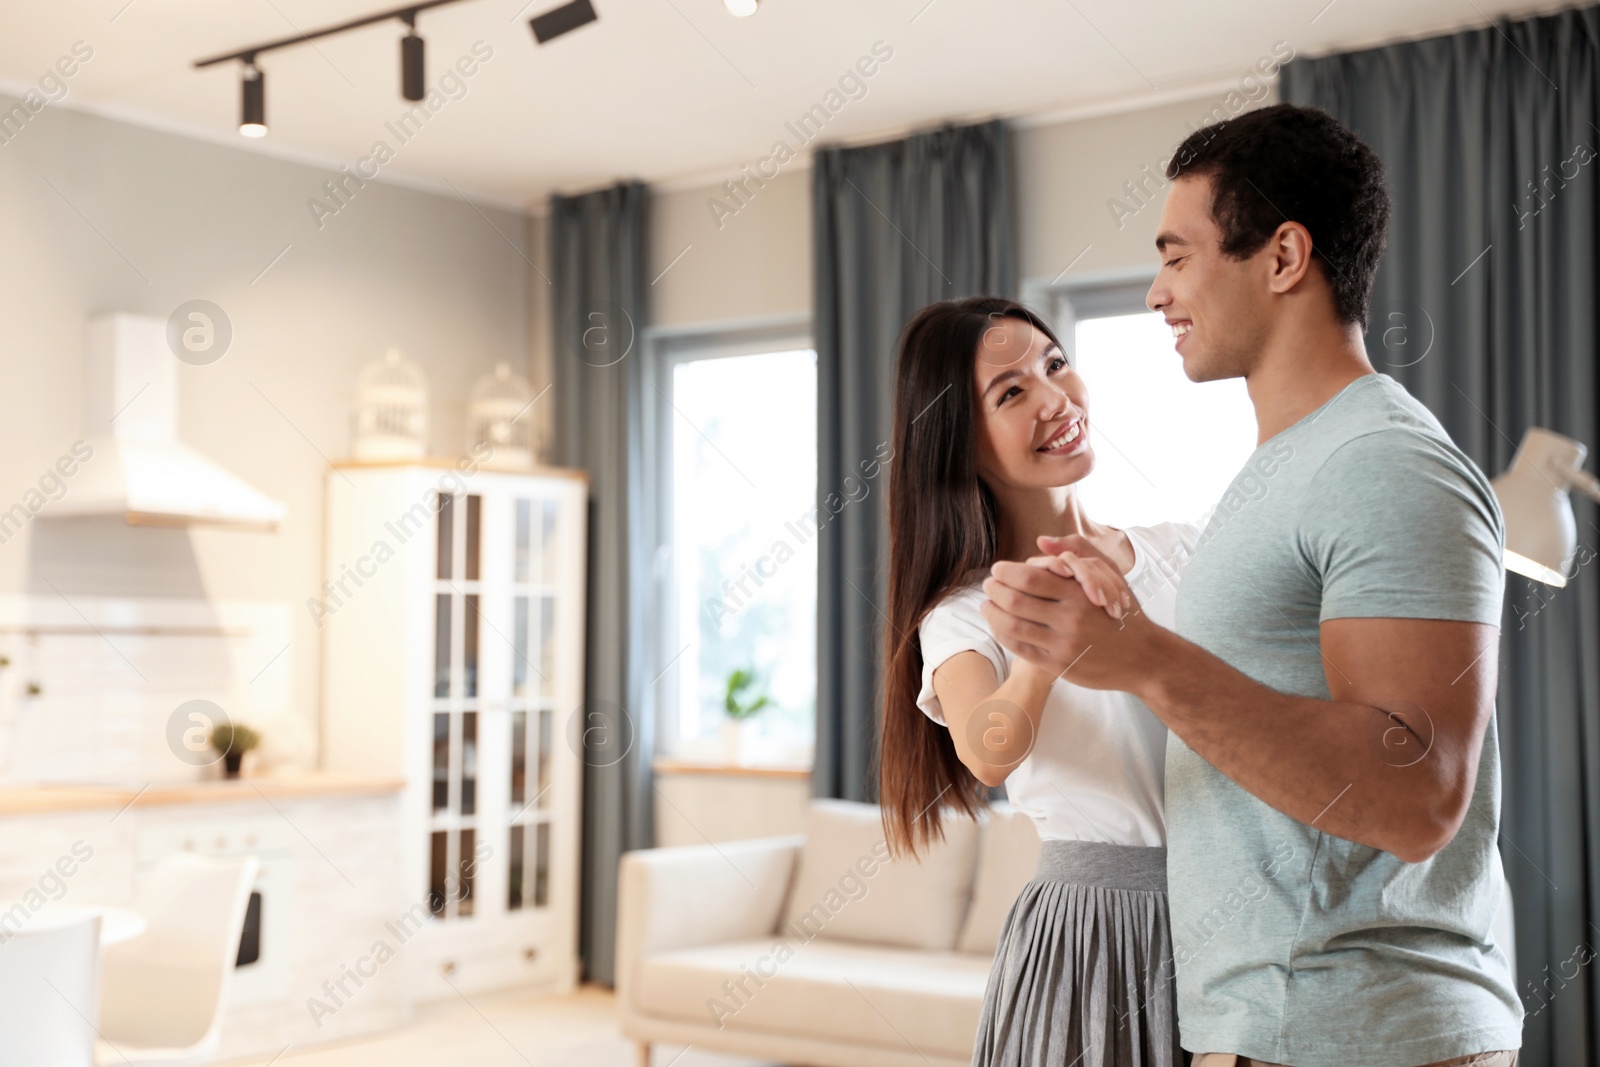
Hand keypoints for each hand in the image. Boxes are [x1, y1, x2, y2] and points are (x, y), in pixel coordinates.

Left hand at [980, 554, 1159, 691]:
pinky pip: (1019, 648)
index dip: (1005, 572)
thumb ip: (1076, 551)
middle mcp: (1070, 619)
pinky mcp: (1058, 665)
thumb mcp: (1108, 574)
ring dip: (991, 613)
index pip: (1029, 578)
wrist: (1142, 657)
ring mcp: (1063, 645)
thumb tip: (1040, 541)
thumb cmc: (1121, 610)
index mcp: (1079, 593)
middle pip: (1014, 601)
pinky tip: (998, 625)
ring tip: (986, 605)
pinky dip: (1002, 635)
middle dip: (993, 590)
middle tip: (987, 585)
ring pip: (1011, 626)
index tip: (997, 569)